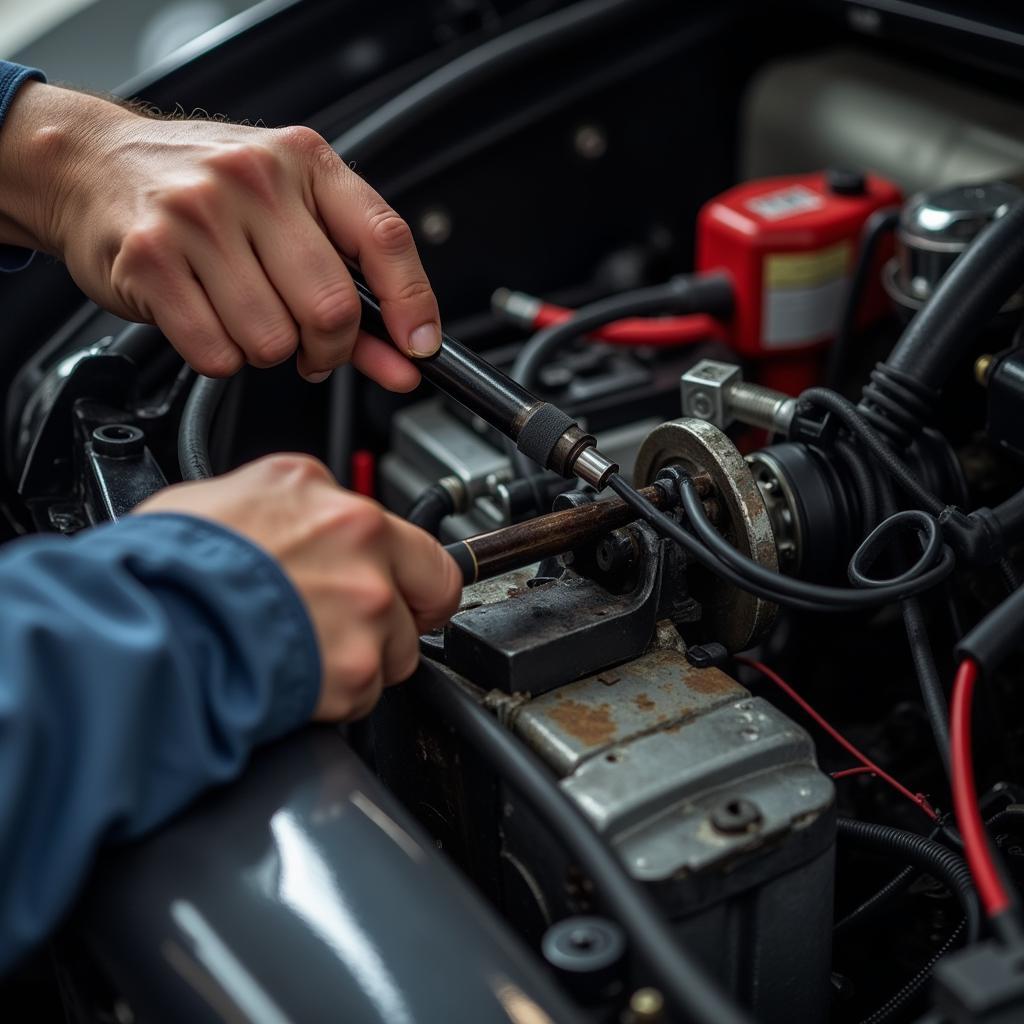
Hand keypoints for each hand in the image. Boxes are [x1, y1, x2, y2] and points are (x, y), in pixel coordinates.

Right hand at [0, 82, 439, 386]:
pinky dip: (221, 358)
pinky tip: (207, 321)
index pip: (384, 239)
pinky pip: (217, 354)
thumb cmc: (203, 192)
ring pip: (273, 341)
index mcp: (304, 162)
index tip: (417, 348)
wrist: (94, 163)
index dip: (413, 305)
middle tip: (314, 349)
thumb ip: (352, 286)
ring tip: (245, 317)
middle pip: (331, 307)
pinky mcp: (150, 259)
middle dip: (330, 349)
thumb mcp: (288, 215)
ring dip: (268, 353)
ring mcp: (198, 216)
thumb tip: (404, 358)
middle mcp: (254, 180)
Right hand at [136, 454, 461, 719]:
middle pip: (433, 591)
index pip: (412, 538)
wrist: (146, 628)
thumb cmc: (168, 567)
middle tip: (371, 624)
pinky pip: (368, 694)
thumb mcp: (231, 496)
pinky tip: (296, 679)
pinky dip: (339, 698)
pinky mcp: (355, 671)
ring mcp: (367, 612)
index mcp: (337, 506)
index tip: (396, 580)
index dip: (400, 568)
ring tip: (309, 654)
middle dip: (410, 611)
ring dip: (368, 658)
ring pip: (401, 648)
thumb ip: (292, 505)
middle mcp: (364, 550)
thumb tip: (302, 516)